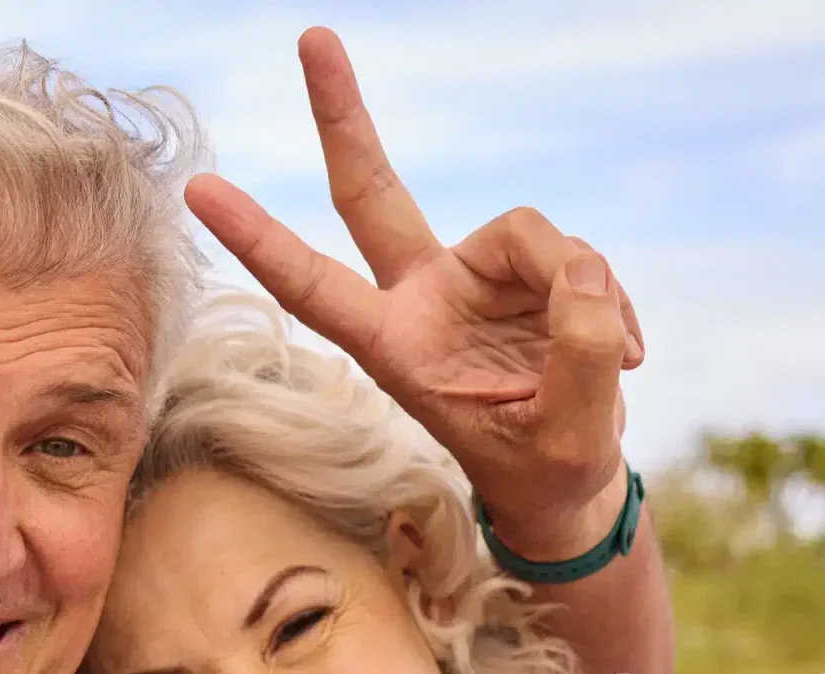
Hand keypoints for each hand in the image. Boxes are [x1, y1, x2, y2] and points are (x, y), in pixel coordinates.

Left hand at [185, 27, 641, 557]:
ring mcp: (472, 279)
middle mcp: (422, 299)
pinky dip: (610, 301)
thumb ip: (578, 356)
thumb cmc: (542, 466)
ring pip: (527, 234)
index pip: (311, 286)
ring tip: (616, 358)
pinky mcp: (528, 271)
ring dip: (583, 290)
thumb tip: (584, 274)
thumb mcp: (564, 438)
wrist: (567, 478)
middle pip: (372, 195)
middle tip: (311, 38)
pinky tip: (626, 351)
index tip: (198, 190)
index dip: (259, 238)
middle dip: (344, 119)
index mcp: (393, 348)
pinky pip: (577, 256)